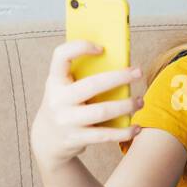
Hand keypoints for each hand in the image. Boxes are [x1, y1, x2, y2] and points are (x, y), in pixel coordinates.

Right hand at [30, 40, 143, 169]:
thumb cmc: (64, 106)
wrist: (46, 139)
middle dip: (119, 78)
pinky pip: (104, 135)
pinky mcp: (76, 138)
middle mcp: (58, 100)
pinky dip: (124, 132)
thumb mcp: (63, 88)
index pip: (61, 56)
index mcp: (55, 81)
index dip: (80, 47)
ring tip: (140, 101)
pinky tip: (136, 127)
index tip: (102, 48)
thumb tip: (118, 63)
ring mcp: (66, 121)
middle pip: (92, 85)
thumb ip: (81, 76)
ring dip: (126, 105)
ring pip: (102, 111)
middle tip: (138, 73)